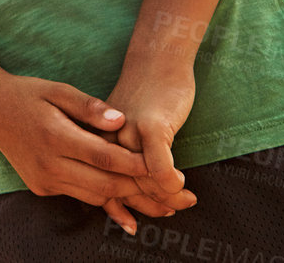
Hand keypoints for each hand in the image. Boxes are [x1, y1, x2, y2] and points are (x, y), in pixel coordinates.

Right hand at [0, 70, 195, 233]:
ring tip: (159, 203)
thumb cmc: (28, 93)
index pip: (105, 156)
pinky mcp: (40, 187)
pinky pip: (79, 195)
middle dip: (140, 190)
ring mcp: (43, 179)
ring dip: (125, 198)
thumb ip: (90, 106)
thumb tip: (121, 120)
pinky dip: (103, 195)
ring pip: (94, 195)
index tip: (164, 165)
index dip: (136, 163)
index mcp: (55, 136)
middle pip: (104, 183)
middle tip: (171, 195)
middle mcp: (48, 164)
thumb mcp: (58, 90)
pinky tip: (126, 198)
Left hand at [104, 58, 197, 217]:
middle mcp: (108, 139)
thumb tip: (128, 187)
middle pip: (122, 187)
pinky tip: (180, 184)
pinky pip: (159, 167)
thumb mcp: (125, 124)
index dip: (118, 208)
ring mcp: (129, 133)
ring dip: (166, 198)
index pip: (101, 183)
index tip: (132, 225)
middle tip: (168, 212)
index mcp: (98, 140)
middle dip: (146, 206)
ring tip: (184, 200)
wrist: (157, 58)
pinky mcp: (150, 125)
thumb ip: (122, 152)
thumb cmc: (144, 95)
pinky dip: (170, 182)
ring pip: (142, 181)